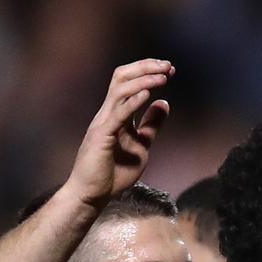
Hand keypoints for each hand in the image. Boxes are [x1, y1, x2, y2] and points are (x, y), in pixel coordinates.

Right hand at [65, 59, 174, 207]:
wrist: (92, 195)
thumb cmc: (113, 173)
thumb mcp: (141, 145)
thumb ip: (151, 125)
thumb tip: (164, 103)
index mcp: (115, 114)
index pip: (128, 82)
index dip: (147, 72)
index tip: (169, 70)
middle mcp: (107, 113)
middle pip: (122, 77)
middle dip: (145, 67)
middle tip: (168, 66)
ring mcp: (103, 123)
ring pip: (120, 90)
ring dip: (144, 80)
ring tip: (163, 76)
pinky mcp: (102, 136)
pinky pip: (118, 114)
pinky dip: (133, 102)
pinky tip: (148, 95)